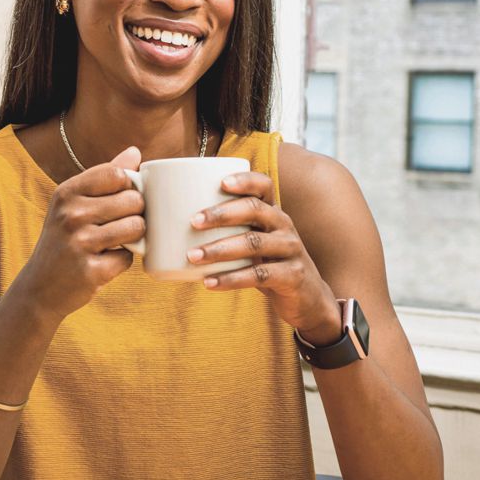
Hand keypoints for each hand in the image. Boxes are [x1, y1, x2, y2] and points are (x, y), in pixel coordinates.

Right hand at [14, 146, 145, 319]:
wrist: (39, 288)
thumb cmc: (64, 239)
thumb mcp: (73, 204)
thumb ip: (104, 177)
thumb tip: (135, 151)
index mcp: (66, 192)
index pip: (117, 174)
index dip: (128, 186)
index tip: (119, 199)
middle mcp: (70, 214)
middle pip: (133, 200)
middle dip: (134, 213)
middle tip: (117, 225)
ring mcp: (80, 243)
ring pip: (136, 228)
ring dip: (133, 237)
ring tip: (114, 242)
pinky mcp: (91, 271)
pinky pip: (128, 258)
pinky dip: (121, 262)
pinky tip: (104, 262)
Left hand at [187, 170, 341, 343]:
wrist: (307, 299)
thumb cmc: (269, 264)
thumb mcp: (253, 243)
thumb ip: (228, 232)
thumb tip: (173, 225)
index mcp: (272, 212)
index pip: (264, 186)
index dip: (245, 180)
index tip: (220, 182)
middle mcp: (284, 225)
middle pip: (254, 210)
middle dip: (221, 214)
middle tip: (193, 221)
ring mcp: (291, 250)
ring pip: (254, 243)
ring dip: (219, 249)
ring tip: (192, 256)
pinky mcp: (292, 276)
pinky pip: (259, 274)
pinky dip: (231, 278)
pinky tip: (209, 282)